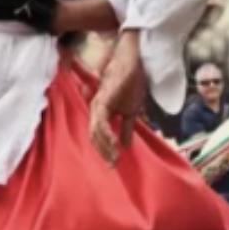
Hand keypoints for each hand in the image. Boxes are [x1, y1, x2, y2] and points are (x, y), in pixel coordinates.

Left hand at [89, 31, 147, 164]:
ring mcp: (97, 105)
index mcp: (101, 112)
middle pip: (94, 137)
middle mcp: (95, 109)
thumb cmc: (131, 82)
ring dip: (105, 148)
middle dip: (104, 153)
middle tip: (113, 167)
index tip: (114, 165)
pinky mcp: (102, 101)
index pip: (98, 136)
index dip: (105, 151)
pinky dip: (106, 135)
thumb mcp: (131, 111)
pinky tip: (114, 145)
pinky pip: (100, 122)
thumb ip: (126, 128)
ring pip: (95, 132)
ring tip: (114, 159)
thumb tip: (126, 146)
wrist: (134, 63)